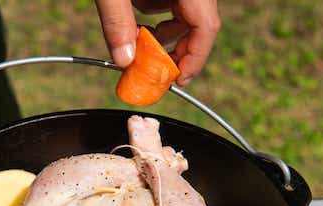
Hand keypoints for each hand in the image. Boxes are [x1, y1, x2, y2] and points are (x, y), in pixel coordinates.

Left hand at [95, 0, 220, 85]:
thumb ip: (116, 21)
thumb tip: (123, 60)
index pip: (206, 27)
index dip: (195, 59)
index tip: (177, 81)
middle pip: (199, 24)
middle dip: (176, 50)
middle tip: (153, 70)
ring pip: (185, 15)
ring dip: (162, 34)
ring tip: (137, 41)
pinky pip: (172, 3)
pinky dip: (156, 17)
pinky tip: (136, 21)